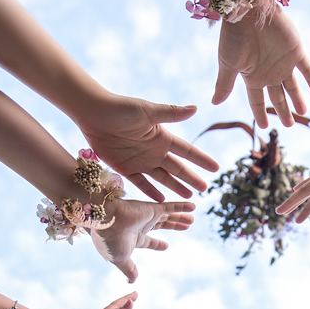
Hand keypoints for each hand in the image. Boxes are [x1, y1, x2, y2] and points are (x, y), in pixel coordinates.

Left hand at [78, 93, 217, 199]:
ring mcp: (140, 160)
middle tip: (205, 189)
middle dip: (191, 178)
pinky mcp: (125, 168)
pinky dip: (151, 192)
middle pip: (177, 168)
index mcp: (162, 136)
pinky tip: (161, 200)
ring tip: (188, 196)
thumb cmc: (121, 108)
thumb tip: (196, 109)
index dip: (201, 160)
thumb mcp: (148, 111)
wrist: (93, 113)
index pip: (187, 151)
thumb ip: (171, 113)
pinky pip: (141, 183)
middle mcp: (154, 150)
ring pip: (162, 178)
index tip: (216, 168)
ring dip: (175, 187)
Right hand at [91, 197, 195, 282]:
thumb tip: (132, 281)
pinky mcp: (152, 208)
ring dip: (180, 217)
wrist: (106, 222)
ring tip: (192, 219)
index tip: (166, 246)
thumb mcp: (121, 259)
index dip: (157, 245)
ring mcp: (147, 216)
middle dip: (174, 226)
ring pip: (168, 216)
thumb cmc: (110, 241)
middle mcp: (141, 226)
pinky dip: (182, 206)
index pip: (148, 242)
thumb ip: (129, 269)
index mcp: (133, 239)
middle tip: (187, 226)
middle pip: (162, 225)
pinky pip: (170, 206)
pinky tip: (194, 205)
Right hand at [213, 9, 309, 128]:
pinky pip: (307, 67)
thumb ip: (224, 84)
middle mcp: (268, 71)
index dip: (260, 113)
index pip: (257, 100)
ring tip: (302, 111)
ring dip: (298, 99)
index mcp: (252, 76)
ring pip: (292, 86)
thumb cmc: (234, 35)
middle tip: (289, 125)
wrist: (247, 8)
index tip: (263, 126)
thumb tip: (214, 103)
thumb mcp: (228, 64)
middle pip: (277, 96)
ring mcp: (283, 62)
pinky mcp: (295, 51)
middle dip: (283, 111)